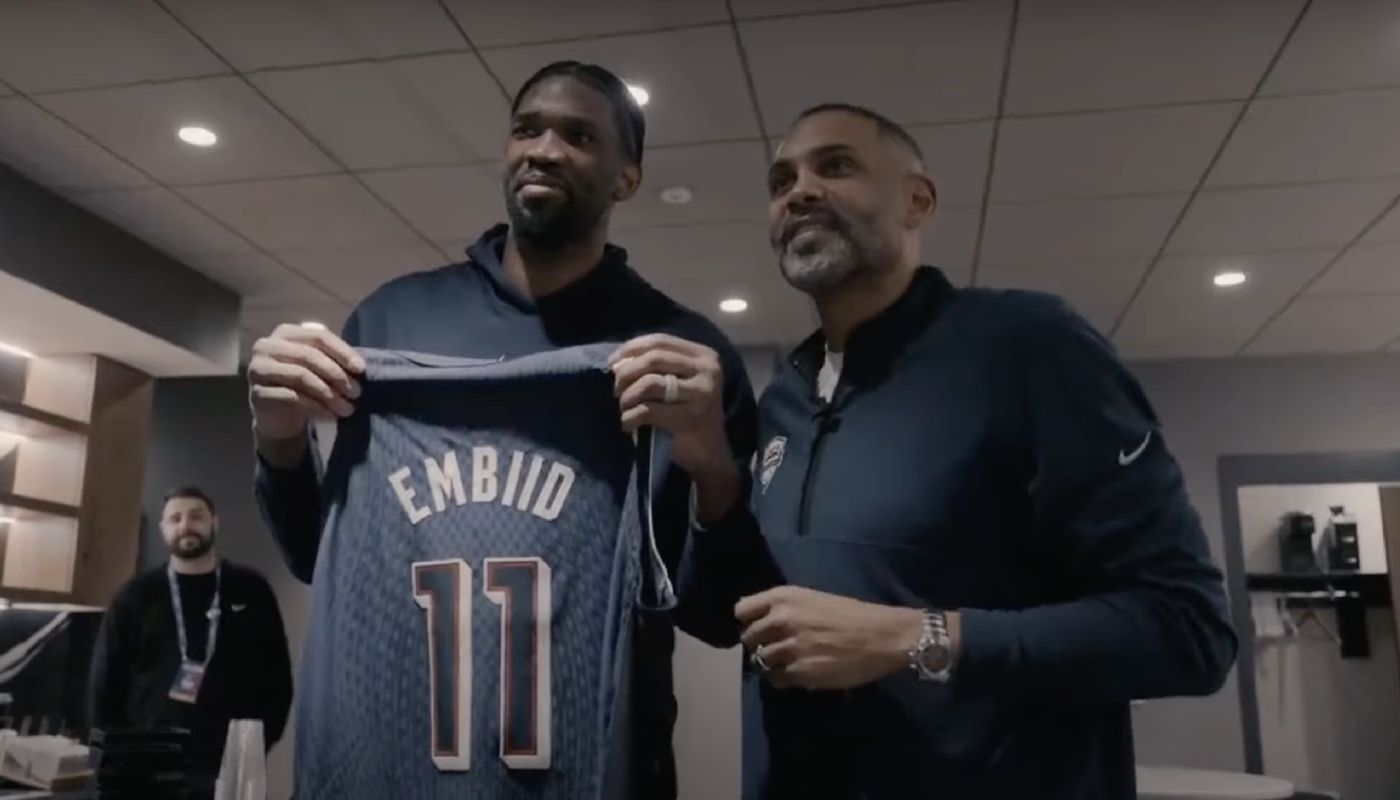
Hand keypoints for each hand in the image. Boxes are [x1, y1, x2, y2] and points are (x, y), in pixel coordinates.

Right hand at [247, 323, 364, 465]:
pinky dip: (316, 407)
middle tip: (356, 392)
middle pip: (309, 356)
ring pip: (301, 376)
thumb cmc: (303, 386)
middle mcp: (267, 346)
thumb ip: (334, 359)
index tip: (361, 369)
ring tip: (347, 408)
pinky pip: (292, 397)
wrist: (279, 416)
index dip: (342, 352)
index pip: (318, 336)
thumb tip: (359, 367)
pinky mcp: (257, 393)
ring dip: (329, 394)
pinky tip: (330, 415)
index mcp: (285, 333)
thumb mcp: (319, 368)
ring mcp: (258, 369)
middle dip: (337, 375)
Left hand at [610, 334, 738, 518]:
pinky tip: (628, 424)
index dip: (631, 348)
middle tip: (617, 391)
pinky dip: (630, 417)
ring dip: (628, 396)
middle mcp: (708, 369)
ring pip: (650, 383)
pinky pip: (648, 410)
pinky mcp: (691, 417)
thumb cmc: (687, 413)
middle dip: (627, 373)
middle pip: (653, 358)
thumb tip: (617, 360)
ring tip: (624, 408)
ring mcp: (703, 393)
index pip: (660, 341)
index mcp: (703, 355)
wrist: (709, 453)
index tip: (612, 364)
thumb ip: (656, 366)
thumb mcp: (678, 381)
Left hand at [735, 586, 924, 690]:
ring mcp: (788, 647)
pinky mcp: (799, 672)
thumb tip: (761, 623)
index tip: (760, 628)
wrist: (882, 636)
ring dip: (771, 664)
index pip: (742, 611)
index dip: (749, 622)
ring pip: (760, 661)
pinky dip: (783, 679)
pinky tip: (799, 673)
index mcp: (784, 597)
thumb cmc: (852, 615)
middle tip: (776, 649)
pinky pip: (776, 679)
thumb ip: (784, 608)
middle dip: (759, 645)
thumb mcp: (813, 599)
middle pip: (748, 638)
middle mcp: (781, 619)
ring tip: (789, 663)